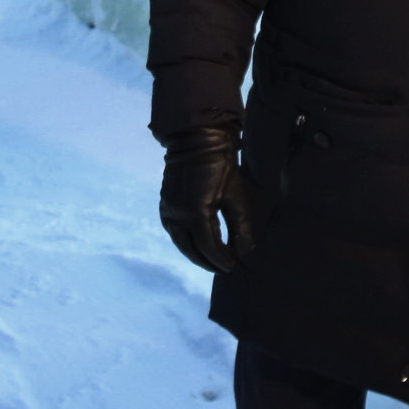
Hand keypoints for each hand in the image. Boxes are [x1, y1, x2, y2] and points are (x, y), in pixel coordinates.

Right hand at [158, 123, 256, 273]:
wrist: (197, 140)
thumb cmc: (222, 166)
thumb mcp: (236, 196)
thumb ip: (239, 227)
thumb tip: (243, 252)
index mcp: (196, 214)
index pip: (209, 248)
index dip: (221, 260)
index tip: (233, 266)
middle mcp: (178, 216)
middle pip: (192, 250)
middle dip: (207, 262)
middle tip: (223, 268)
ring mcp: (168, 210)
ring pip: (180, 242)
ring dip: (194, 254)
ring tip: (210, 260)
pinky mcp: (165, 204)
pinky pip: (173, 231)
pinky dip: (184, 241)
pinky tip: (195, 243)